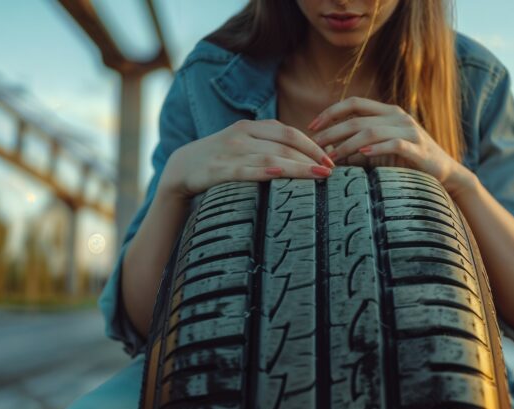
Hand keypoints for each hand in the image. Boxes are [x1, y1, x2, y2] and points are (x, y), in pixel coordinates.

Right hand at [159, 119, 334, 198]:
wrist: (181, 168)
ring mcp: (230, 152)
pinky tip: (281, 175)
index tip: (330, 159)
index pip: (288, 132)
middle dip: (311, 157)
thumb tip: (303, 156)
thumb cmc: (220, 159)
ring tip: (319, 176)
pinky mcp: (219, 170)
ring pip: (270, 157)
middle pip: (284, 144)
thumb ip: (268, 145)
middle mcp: (242, 136)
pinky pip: (245, 170)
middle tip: (333, 170)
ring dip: (297, 167)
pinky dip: (264, 172)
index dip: (312, 144)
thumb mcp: (244, 145)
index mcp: (250, 127)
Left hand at [310, 97, 474, 196]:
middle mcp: (397, 116)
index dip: (331, 112)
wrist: (445, 172)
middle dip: (332, 132)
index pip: (354, 103)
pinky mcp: (418, 147)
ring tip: (332, 157)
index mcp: (387, 112)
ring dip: (347, 145)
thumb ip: (362, 142)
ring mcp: (409, 130)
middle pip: (357, 119)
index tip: (311, 126)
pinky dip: (376, 149)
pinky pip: (393, 144)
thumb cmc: (409, 161)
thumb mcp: (383, 146)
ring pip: (370, 131)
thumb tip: (329, 149)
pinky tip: (362, 155)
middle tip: (314, 146)